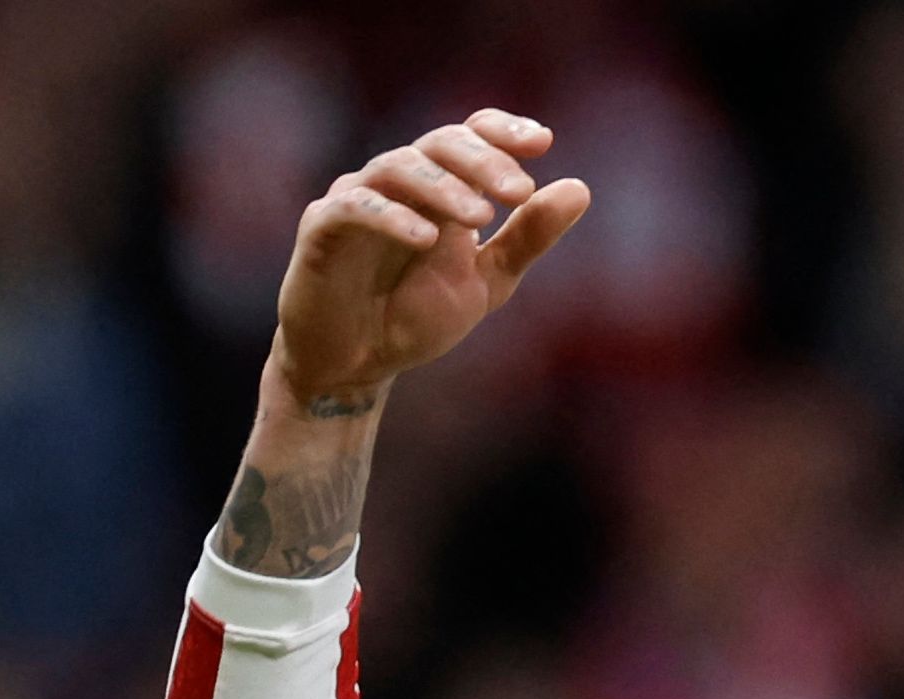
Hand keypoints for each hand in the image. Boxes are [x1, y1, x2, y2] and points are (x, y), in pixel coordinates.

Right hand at [268, 110, 589, 411]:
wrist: (357, 363)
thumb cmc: (415, 315)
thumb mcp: (487, 280)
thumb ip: (528, 238)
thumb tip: (579, 188)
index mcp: (440, 187)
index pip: (469, 135)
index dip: (502, 131)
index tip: (544, 141)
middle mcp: (398, 182)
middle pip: (440, 144)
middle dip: (483, 161)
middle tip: (519, 190)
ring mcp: (357, 199)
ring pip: (398, 166)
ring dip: (444, 187)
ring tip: (481, 216)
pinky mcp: (323, 228)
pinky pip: (355, 207)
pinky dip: (390, 216)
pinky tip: (426, 236)